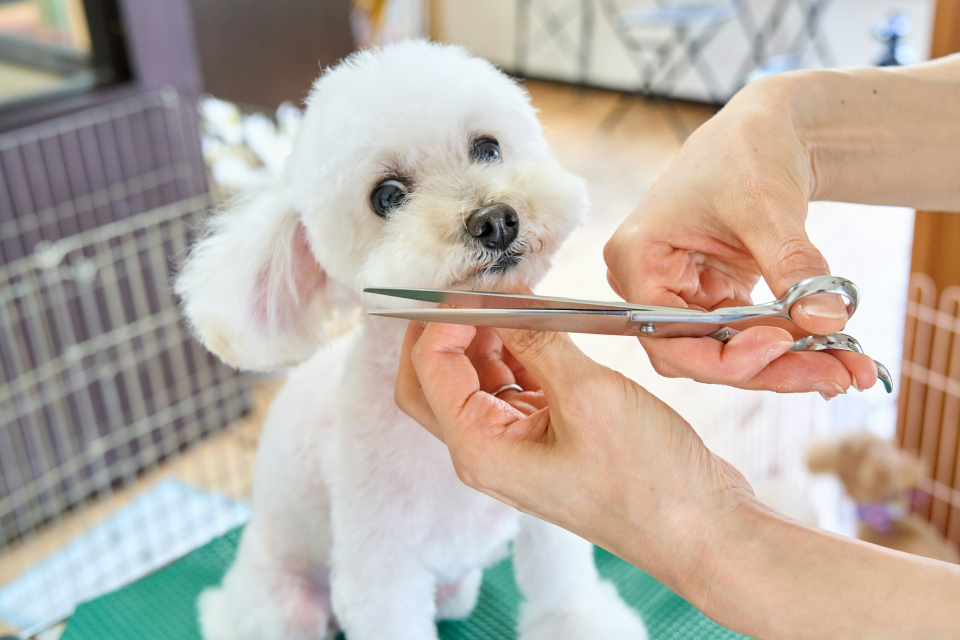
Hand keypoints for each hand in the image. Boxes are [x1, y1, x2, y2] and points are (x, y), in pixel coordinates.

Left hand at [395, 320, 959, 639]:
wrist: (700, 531)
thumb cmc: (648, 483)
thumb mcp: (588, 395)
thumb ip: (537, 341)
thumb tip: (503, 298)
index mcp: (480, 450)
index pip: (429, 370)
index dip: (442, 320)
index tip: (474, 284)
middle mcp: (487, 453)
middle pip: (433, 380)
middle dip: (444, 330)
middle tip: (473, 288)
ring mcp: (516, 448)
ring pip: (474, 381)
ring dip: (483, 337)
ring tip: (513, 297)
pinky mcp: (545, 441)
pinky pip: (513, 388)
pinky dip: (517, 353)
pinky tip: (538, 325)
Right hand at [603, 75, 877, 395]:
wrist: (764, 131)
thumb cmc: (747, 152)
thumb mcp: (769, 208)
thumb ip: (793, 266)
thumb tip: (827, 322)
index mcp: (637, 259)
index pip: (667, 337)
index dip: (723, 355)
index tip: (784, 344)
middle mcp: (647, 285)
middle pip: (699, 354)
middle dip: (769, 368)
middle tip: (837, 374)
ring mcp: (677, 295)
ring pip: (726, 354)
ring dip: (786, 365)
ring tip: (848, 367)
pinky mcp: (708, 299)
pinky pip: (743, 338)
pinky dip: (788, 347)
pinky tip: (833, 354)